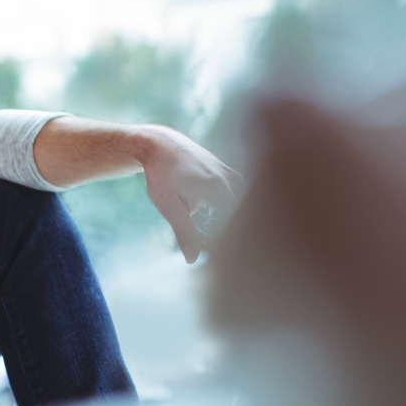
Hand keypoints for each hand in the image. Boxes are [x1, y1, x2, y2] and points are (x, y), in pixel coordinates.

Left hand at [136, 126, 242, 263]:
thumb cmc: (161, 176)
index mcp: (218, 188)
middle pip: (245, 210)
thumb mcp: (168, 206)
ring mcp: (230, 171)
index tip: (239, 255)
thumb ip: (184, 232)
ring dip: (239, 213)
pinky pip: (238, 191)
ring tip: (242, 232)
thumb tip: (192, 260)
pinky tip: (232, 213)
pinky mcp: (228, 169)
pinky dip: (236, 201)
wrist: (160, 145)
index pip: (239, 220)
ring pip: (242, 200)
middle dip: (243, 228)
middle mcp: (229, 178)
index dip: (239, 239)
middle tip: (245, 250)